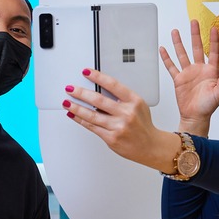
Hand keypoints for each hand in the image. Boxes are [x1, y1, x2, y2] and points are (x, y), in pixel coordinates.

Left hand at [63, 68, 183, 172]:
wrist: (150, 146)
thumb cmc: (142, 125)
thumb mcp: (138, 105)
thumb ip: (122, 97)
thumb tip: (99, 88)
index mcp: (134, 101)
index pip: (113, 85)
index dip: (98, 77)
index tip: (86, 72)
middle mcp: (126, 113)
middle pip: (99, 100)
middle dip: (81, 93)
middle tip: (70, 88)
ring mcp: (118, 126)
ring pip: (92, 115)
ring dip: (76, 107)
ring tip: (67, 102)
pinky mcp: (111, 138)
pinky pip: (92, 127)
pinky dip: (80, 120)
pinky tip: (73, 115)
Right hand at [160, 19, 218, 132]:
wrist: (195, 116)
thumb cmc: (208, 106)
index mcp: (211, 71)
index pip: (213, 52)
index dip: (214, 40)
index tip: (214, 28)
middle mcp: (199, 69)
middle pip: (196, 48)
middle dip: (195, 35)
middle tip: (194, 22)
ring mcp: (188, 73)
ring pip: (182, 54)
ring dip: (179, 43)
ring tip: (175, 31)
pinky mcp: (178, 79)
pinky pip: (171, 66)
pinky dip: (166, 58)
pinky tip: (163, 49)